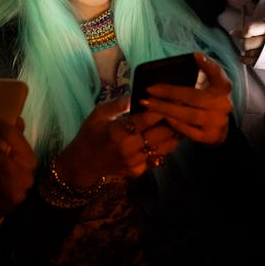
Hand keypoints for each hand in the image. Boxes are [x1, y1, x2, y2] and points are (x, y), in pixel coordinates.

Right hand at [56, 95, 176, 183]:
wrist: (84, 163)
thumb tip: (137, 94)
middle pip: (162, 133)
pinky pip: (158, 157)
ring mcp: (135, 162)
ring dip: (174, 134)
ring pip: (165, 147)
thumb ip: (119, 104)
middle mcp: (129, 149)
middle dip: (173, 120)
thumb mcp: (99, 113)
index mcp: (118, 132)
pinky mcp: (138, 171)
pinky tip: (166, 136)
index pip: (148, 119)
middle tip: (180, 108)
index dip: (162, 108)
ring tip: (179, 120)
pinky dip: (164, 146)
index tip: (173, 97)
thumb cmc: (91, 134)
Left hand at [140, 52, 233, 145]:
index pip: (218, 74)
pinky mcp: (211, 137)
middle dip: (170, 92)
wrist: (218, 129)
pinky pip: (189, 130)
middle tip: (150, 89)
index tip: (195, 55)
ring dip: (167, 109)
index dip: (208, 65)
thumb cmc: (205, 103)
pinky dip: (175, 123)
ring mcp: (218, 122)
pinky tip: (163, 117)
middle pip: (195, 96)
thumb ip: (194, 80)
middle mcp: (223, 104)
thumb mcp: (205, 89)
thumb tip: (166, 72)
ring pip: (190, 115)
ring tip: (149, 104)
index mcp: (222, 88)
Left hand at [231, 20, 264, 66]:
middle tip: (250, 41)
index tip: (246, 33)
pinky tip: (243, 57)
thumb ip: (251, 29)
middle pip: (247, 43)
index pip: (249, 29)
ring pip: (248, 53)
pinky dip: (244, 59)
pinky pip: (250, 62)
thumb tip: (232, 32)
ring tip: (254, 48)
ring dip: (247, 51)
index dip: (245, 32)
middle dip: (245, 43)